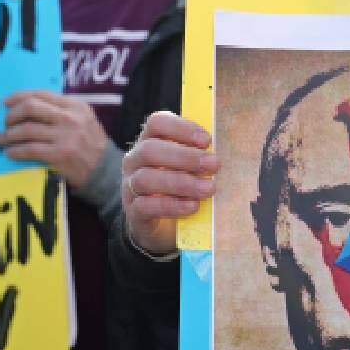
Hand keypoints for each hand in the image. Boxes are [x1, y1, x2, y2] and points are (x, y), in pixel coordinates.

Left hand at [0, 90, 109, 188]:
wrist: (105, 170)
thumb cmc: (89, 143)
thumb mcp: (82, 119)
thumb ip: (61, 110)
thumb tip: (26, 106)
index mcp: (75, 106)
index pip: (41, 94)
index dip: (19, 96)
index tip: (6, 102)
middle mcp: (70, 118)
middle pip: (31, 108)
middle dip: (12, 115)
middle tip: (5, 123)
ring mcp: (65, 137)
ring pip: (26, 130)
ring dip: (8, 135)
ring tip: (1, 139)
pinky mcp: (59, 155)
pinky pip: (29, 149)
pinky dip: (15, 151)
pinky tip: (9, 152)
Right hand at [121, 111, 218, 253]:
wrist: (164, 226)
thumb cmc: (182, 188)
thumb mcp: (191, 167)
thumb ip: (201, 156)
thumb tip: (219, 153)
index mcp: (150, 141)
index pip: (157, 123)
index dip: (181, 128)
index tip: (207, 140)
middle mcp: (135, 160)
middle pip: (150, 149)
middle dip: (185, 157)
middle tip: (214, 165)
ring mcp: (129, 186)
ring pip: (146, 178)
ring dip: (181, 182)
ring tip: (208, 189)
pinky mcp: (133, 211)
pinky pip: (146, 206)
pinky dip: (172, 205)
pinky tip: (193, 206)